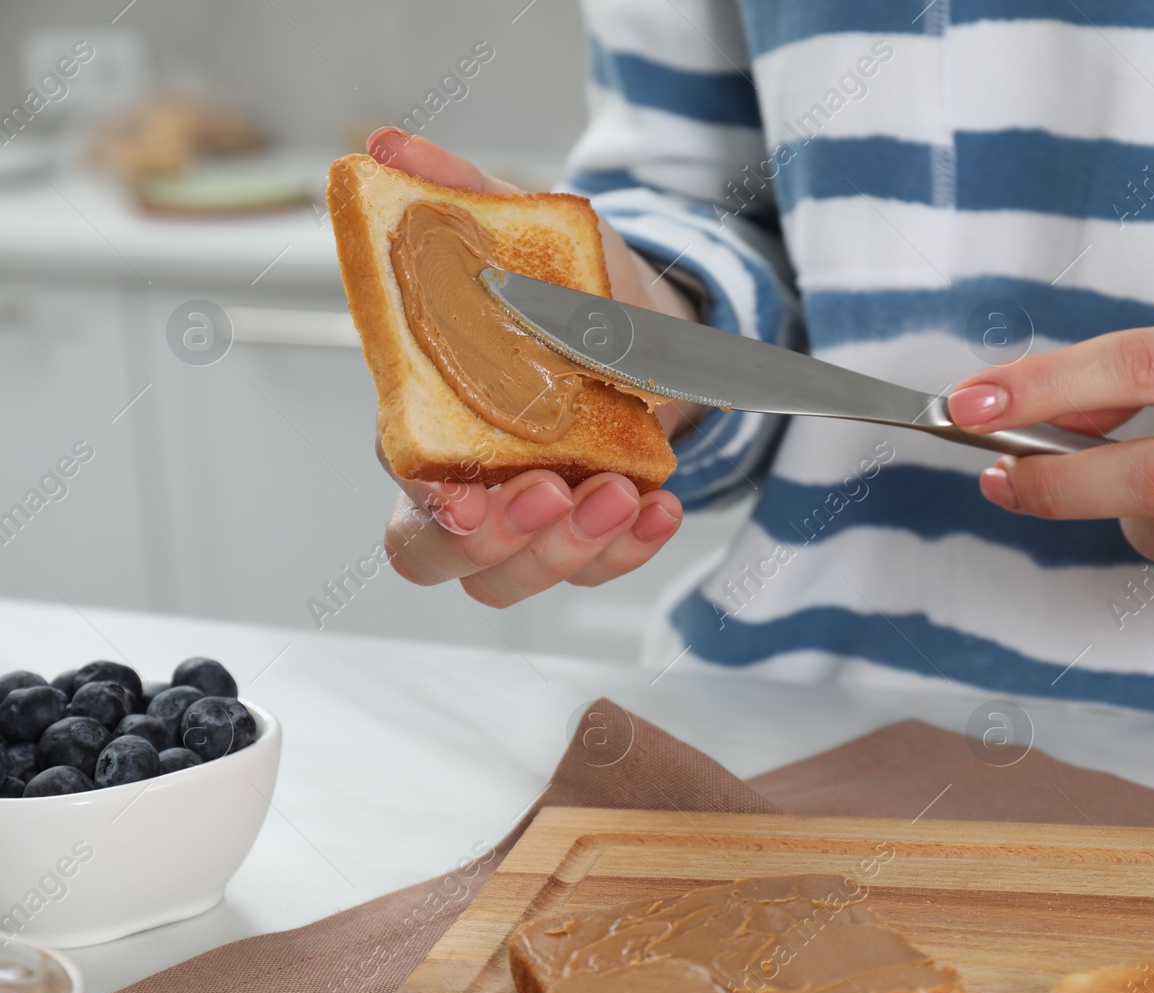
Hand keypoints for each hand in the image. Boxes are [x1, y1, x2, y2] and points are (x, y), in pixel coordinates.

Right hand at [365, 127, 696, 605]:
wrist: (644, 318)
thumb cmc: (564, 286)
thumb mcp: (521, 231)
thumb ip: (457, 193)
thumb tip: (389, 147)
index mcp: (434, 421)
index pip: (410, 490)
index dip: (430, 508)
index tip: (466, 497)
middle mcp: (474, 483)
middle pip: (449, 560)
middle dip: (501, 542)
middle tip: (555, 492)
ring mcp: (531, 515)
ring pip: (520, 578)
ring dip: (571, 549)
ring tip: (621, 492)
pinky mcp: (588, 530)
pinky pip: (596, 570)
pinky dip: (629, 550)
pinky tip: (660, 507)